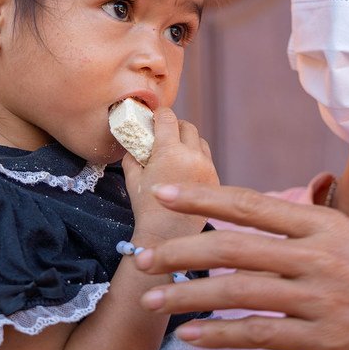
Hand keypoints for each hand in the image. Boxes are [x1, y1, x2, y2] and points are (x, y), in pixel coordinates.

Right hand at [121, 108, 216, 241]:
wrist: (167, 236)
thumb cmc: (146, 206)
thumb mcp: (132, 177)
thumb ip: (133, 154)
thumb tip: (135, 141)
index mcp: (170, 151)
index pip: (168, 118)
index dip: (159, 114)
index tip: (154, 117)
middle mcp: (193, 155)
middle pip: (187, 126)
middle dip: (175, 125)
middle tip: (164, 132)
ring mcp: (207, 167)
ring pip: (200, 141)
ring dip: (188, 140)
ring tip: (176, 151)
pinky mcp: (216, 179)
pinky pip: (207, 159)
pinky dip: (196, 157)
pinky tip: (185, 168)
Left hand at [131, 183, 348, 349]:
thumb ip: (311, 224)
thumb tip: (268, 210)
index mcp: (324, 226)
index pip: (252, 205)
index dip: (205, 197)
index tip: (165, 193)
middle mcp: (319, 256)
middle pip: (236, 246)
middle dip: (182, 250)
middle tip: (144, 256)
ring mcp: (321, 297)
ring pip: (240, 291)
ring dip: (189, 296)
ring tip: (154, 301)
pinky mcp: (323, 337)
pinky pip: (261, 332)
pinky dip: (221, 333)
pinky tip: (192, 336)